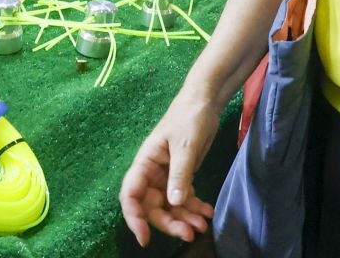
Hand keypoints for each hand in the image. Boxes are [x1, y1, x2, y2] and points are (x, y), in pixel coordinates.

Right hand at [119, 87, 218, 245]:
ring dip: (184, 218)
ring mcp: (167, 175)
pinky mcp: (182, 175)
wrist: (205, 102)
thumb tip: (173, 203)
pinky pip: (184, 198)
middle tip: (189, 233)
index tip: (145, 237)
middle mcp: (152, 172)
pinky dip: (194, 207)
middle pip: (152, 206)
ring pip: (170, 205)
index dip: (134, 218)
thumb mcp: (185, 146)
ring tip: (203, 225)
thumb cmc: (189, 118)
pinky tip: (208, 212)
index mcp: (145, 162)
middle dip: (169, 222)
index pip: (131, 195)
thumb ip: (179, 174)